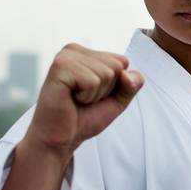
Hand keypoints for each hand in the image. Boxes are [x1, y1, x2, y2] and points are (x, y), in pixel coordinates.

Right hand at [25, 42, 143, 163]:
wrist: (60, 139)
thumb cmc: (83, 118)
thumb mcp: (116, 101)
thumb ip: (131, 85)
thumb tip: (128, 73)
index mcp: (86, 53)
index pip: (122, 61)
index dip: (114, 86)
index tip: (92, 95)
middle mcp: (74, 50)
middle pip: (116, 66)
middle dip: (105, 90)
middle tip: (83, 99)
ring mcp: (66, 56)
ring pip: (106, 73)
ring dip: (94, 95)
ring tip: (76, 99)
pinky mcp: (59, 67)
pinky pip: (92, 81)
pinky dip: (86, 97)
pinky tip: (70, 99)